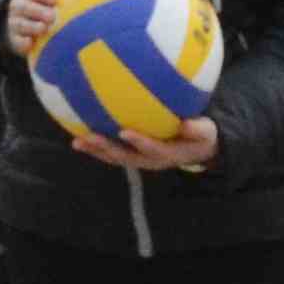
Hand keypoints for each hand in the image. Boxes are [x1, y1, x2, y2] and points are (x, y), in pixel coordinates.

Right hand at [1, 0, 68, 59]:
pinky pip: (16, 41)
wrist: (23, 21)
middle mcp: (17, 5)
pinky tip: (30, 43)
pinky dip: (22, 42)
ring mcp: (14, 22)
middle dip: (38, 11)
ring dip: (32, 27)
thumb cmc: (42, 0)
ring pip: (20, 24)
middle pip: (25, 7)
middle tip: (52, 16)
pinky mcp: (15, 39)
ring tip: (44, 29)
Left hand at [69, 117, 218, 174]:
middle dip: (106, 149)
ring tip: (77, 141)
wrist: (195, 149)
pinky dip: (96, 145)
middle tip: (89, 137)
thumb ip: (198, 129)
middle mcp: (150, 160)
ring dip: (95, 150)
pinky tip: (79, 131)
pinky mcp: (131, 154)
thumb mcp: (206, 133)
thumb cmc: (200, 136)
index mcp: (168, 154)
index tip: (124, 132)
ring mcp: (139, 159)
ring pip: (114, 157)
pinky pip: (112, 151)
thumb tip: (187, 122)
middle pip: (125, 157)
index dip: (139, 142)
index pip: (152, 149)